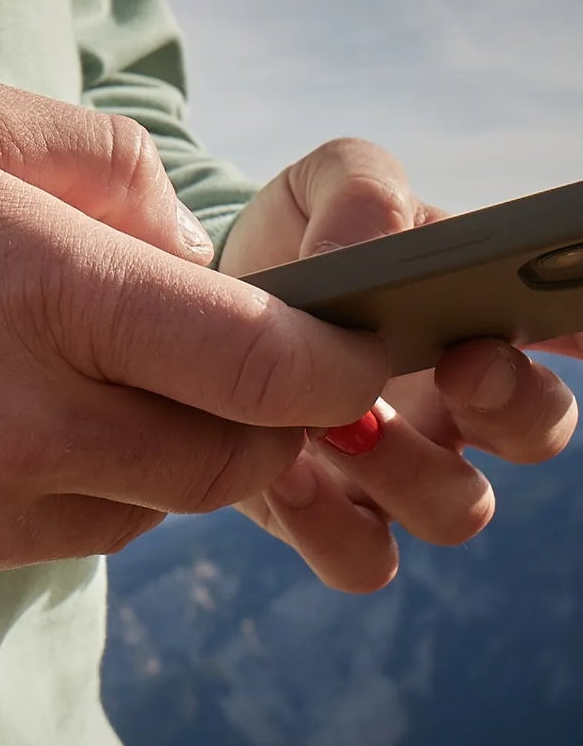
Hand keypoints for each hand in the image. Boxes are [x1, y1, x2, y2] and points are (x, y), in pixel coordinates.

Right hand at [0, 79, 388, 597]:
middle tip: (197, 369)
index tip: (352, 359)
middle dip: (243, 425)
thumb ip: (111, 168)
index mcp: (53, 299)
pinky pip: (38, 543)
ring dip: (134, 460)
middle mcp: (28, 428)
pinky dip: (45, 495)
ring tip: (48, 387)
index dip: (334, 372)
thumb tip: (189, 255)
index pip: (260, 369)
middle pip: (220, 468)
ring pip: (134, 516)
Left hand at [220, 138, 579, 591]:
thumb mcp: (321, 187)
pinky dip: (331, 528)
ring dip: (410, 470)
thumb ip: (363, 191)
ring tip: (337, 422)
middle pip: (538, 431)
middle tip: (461, 363)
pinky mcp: (327, 517)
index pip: (573, 332)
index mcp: (486, 320)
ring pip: (456, 509)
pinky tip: (285, 472)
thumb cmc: (289, 244)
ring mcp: (399, 471)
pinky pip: (362, 559)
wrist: (200, 302)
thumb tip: (367, 249)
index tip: (574, 321)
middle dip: (514, 402)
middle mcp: (460, 404)